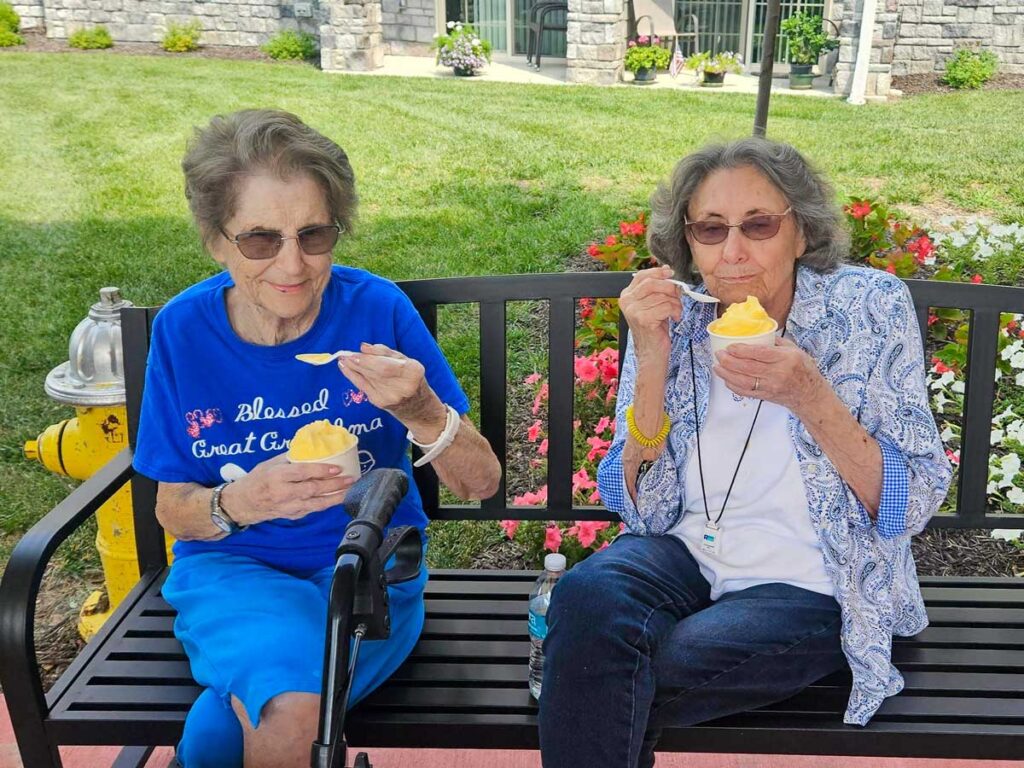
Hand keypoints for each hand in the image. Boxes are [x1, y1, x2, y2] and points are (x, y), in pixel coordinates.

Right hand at [220, 454, 356, 524]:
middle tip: (351, 478)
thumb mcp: (269, 463)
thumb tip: (312, 447)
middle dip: (334, 485)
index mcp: (276, 476)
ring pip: (316, 503)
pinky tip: (339, 498)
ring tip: (351, 489)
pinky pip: (313, 509)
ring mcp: (288, 506)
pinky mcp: (292, 515)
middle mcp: (283, 493)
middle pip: (312, 489)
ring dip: (335, 497)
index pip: (302, 473)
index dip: (321, 471)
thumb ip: (290, 457)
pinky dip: (326, 504)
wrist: (242, 504)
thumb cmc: (256, 480)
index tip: (337, 468)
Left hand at [338, 343, 447, 441]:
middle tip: (345, 355)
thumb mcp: (404, 360)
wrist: (415, 405)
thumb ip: (384, 352)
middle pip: (375, 372)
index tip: (354, 353)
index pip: (386, 366)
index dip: (368, 360)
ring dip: (352, 368)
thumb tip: (363, 347)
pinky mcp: (380, 402)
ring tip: (342, 359)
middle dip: (358, 362)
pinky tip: (344, 368)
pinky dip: (352, 376)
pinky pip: (363, 387)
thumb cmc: (409, 377)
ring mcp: (390, 396)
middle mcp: (402, 386)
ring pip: (367, 378)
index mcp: (412, 372)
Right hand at [619, 265, 681, 363]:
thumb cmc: (654, 328)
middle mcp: (627, 302)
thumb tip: (666, 269)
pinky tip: (674, 318)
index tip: (671, 274)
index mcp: (627, 296)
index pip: (642, 276)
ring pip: (662, 296)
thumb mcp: (653, 304)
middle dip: (670, 288)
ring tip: (676, 312)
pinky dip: (675, 311)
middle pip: (652, 283)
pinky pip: (666, 306)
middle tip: (678, 296)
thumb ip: (657, 288)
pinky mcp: (644, 319)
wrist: (651, 352)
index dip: (658, 272)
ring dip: (676, 303)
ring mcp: (634, 311)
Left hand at [712, 336, 825, 414]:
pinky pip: (746, 392)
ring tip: (717, 366)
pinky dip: (733, 385)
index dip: (742, 350)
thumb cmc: (802, 369)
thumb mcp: (794, 349)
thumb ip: (774, 342)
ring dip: (727, 374)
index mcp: (785, 358)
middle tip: (719, 354)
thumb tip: (755, 333)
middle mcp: (778, 373)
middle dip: (729, 361)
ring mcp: (771, 386)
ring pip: (744, 381)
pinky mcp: (766, 396)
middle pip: (748, 368)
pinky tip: (726, 379)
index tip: (730, 347)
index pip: (760, 353)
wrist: (809, 394)